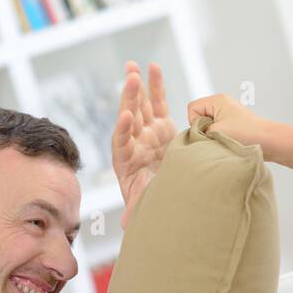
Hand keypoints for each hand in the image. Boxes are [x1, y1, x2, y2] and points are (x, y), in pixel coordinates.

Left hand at [111, 60, 175, 228]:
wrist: (169, 196)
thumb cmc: (155, 202)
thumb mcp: (145, 206)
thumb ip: (135, 210)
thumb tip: (125, 226)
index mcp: (127, 161)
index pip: (122, 142)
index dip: (123, 130)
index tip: (126, 117)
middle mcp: (135, 143)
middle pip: (130, 117)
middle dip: (129, 99)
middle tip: (130, 79)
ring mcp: (148, 132)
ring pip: (141, 105)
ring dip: (136, 87)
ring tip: (132, 66)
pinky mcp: (163, 126)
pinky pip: (158, 103)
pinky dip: (156, 86)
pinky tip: (152, 67)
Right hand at [186, 94, 280, 158]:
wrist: (269, 141)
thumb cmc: (246, 134)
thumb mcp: (216, 131)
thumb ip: (199, 132)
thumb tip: (195, 137)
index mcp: (217, 99)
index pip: (192, 108)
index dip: (195, 122)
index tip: (208, 131)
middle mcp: (222, 104)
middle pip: (199, 116)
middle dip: (204, 129)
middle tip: (217, 137)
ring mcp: (228, 114)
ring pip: (208, 126)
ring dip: (212, 136)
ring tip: (225, 140)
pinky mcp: (233, 125)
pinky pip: (217, 131)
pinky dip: (220, 139)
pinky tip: (229, 143)